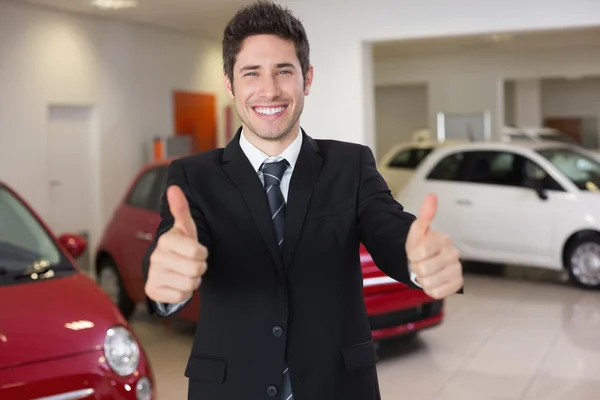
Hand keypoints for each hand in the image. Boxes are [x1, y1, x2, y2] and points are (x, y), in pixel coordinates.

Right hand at [145, 185, 207, 303]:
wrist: (167, 268)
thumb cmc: (181, 246)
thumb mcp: (185, 228)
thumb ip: (181, 209)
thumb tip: (174, 188)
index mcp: (166, 240)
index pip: (198, 252)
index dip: (202, 253)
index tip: (196, 251)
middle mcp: (156, 256)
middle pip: (195, 270)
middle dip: (199, 268)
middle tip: (191, 263)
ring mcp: (153, 274)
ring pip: (190, 284)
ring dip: (192, 281)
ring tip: (185, 273)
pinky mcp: (152, 290)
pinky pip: (181, 296)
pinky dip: (184, 293)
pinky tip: (177, 283)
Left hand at [405, 193, 462, 298]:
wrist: (425, 263)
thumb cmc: (420, 248)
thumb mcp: (417, 232)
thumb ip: (425, 215)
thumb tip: (431, 196)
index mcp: (443, 240)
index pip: (420, 251)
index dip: (412, 255)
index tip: (414, 253)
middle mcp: (453, 254)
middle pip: (423, 268)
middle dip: (416, 267)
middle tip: (419, 263)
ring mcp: (456, 269)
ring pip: (429, 281)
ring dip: (421, 279)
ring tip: (425, 271)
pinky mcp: (457, 284)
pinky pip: (436, 292)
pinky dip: (430, 289)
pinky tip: (432, 280)